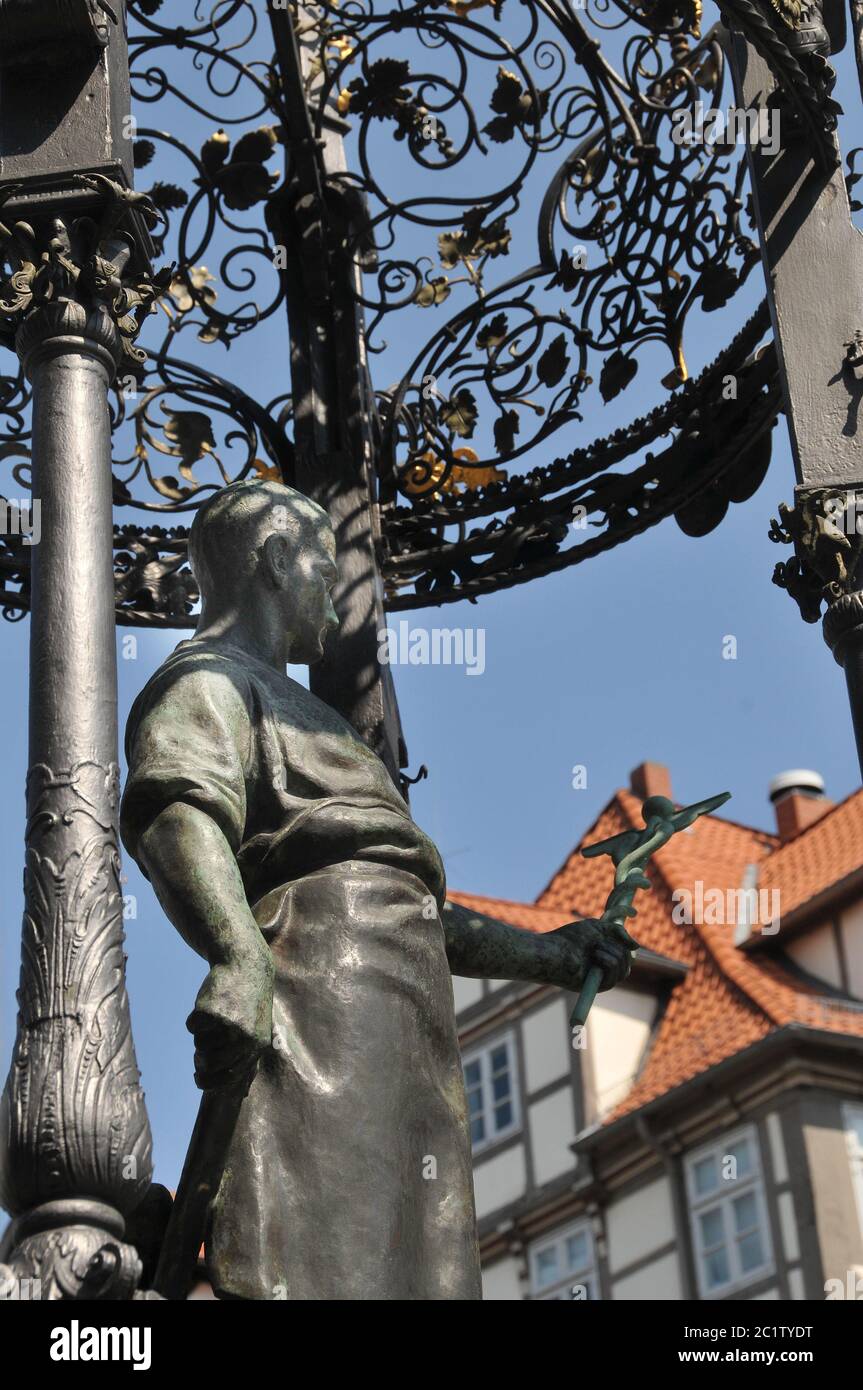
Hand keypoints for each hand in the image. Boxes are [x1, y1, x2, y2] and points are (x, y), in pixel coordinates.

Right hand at [186, 940, 274, 1090]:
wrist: (246, 965)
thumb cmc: (250, 1003)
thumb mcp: (258, 1032)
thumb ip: (249, 1062)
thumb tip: (241, 1095)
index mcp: (257, 1047)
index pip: (228, 1078)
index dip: (209, 1082)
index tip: (198, 1078)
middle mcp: (243, 1038)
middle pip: (209, 1064)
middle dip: (200, 1059)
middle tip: (200, 1048)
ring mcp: (226, 1024)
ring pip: (199, 1044)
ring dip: (201, 1035)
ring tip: (216, 1017)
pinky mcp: (210, 1010)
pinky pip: (191, 1027)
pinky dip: (194, 1019)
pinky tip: (208, 1005)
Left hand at [546, 918, 636, 993]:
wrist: (551, 950)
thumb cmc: (570, 938)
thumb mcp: (598, 927)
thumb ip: (618, 932)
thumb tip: (636, 946)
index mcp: (604, 955)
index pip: (627, 955)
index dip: (627, 946)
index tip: (620, 937)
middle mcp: (603, 969)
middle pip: (628, 962)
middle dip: (618, 949)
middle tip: (599, 943)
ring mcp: (599, 978)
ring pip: (624, 970)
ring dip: (613, 955)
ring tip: (595, 950)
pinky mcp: (595, 987)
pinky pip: (614, 979)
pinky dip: (609, 964)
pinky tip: (597, 956)